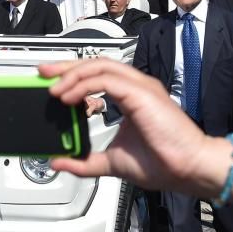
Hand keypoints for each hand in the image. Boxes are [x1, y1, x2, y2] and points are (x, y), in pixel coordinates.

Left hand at [40, 58, 208, 190]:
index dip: (71, 74)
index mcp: (131, 96)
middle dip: (65, 66)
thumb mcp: (112, 163)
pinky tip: (70, 97)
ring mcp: (140, 87)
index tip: (49, 82)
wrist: (190, 169)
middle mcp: (136, 86)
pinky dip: (84, 85)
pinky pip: (106, 79)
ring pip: (99, 65)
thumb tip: (60, 162)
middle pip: (94, 63)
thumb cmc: (164, 163)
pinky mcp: (141, 93)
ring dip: (72, 74)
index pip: (96, 74)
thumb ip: (85, 162)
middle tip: (42, 73)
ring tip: (53, 89)